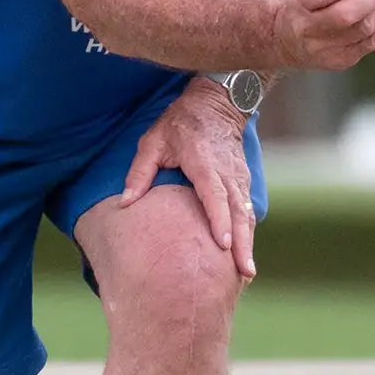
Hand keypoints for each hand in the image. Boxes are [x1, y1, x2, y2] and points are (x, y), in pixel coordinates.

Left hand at [120, 80, 257, 279]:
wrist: (216, 102)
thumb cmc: (181, 122)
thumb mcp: (153, 140)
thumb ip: (140, 171)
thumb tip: (125, 203)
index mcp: (203, 162)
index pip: (214, 194)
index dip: (220, 219)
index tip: (223, 243)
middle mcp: (226, 172)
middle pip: (238, 211)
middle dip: (242, 242)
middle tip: (244, 271)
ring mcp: (238, 176)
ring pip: (246, 213)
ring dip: (248, 242)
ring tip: (247, 272)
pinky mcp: (243, 180)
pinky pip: (247, 209)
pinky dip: (248, 231)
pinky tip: (245, 253)